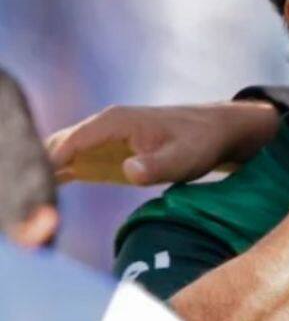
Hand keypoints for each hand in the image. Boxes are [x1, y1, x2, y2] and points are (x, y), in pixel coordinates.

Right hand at [45, 101, 281, 185]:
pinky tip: (50, 190)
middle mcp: (104, 126)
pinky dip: (63, 172)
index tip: (40, 183)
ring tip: (40, 198)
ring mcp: (105, 137)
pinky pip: (78, 159)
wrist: (219, 132)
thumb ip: (156, 166)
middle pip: (60, 144)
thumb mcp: (184, 158)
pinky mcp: (110, 150)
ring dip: (49, 170)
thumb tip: (128, 171)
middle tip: (37, 195)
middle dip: (43, 165)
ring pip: (65, 152)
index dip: (52, 160)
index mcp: (115, 122)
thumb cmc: (202, 143)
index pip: (72, 141)